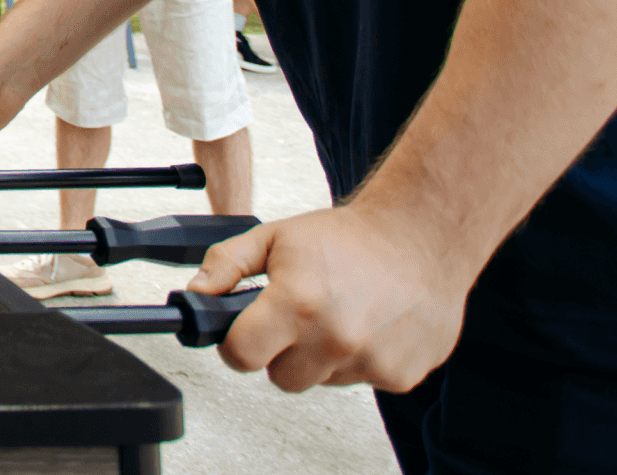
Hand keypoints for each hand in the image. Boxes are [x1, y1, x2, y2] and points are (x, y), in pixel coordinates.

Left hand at [186, 205, 468, 392]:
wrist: (422, 236)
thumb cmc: (349, 237)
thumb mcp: (275, 237)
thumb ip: (226, 265)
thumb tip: (195, 293)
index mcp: (297, 304)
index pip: (241, 356)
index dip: (236, 343)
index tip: (245, 330)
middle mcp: (335, 339)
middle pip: (280, 377)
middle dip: (281, 351)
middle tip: (298, 315)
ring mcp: (371, 362)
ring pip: (321, 380)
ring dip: (321, 356)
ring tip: (338, 313)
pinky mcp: (401, 376)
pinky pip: (360, 381)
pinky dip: (359, 360)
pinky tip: (368, 324)